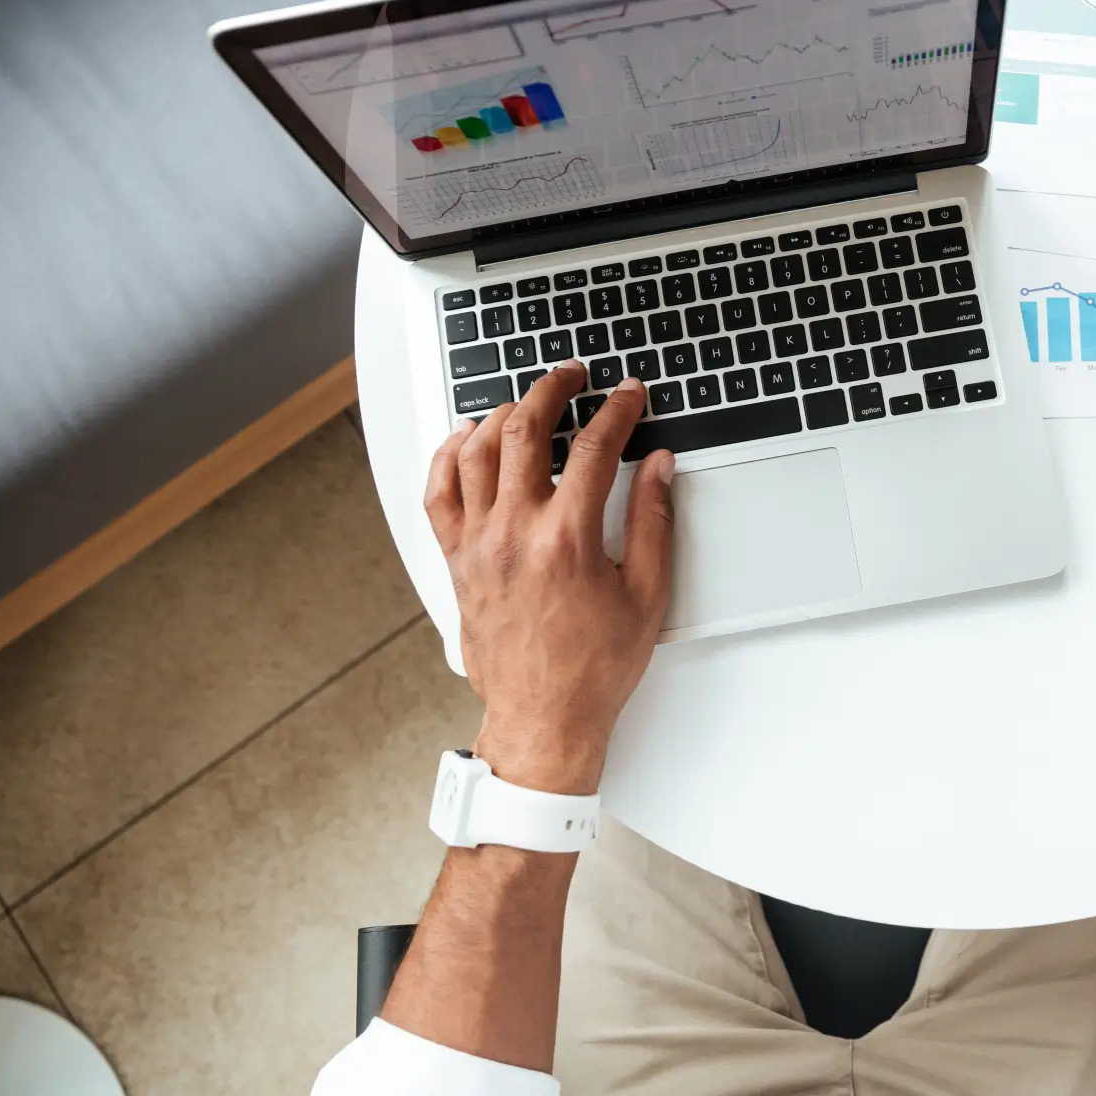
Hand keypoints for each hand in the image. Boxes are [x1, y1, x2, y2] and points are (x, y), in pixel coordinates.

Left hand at [423, 362, 674, 793]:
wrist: (542, 719)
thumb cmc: (593, 669)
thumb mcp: (645, 595)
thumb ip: (651, 521)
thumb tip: (657, 468)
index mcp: (567, 540)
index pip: (594, 448)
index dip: (617, 410)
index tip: (629, 396)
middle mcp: (514, 533)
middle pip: (525, 431)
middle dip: (552, 390)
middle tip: (572, 376)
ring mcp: (478, 544)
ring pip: (476, 451)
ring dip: (502, 413)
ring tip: (525, 401)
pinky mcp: (457, 560)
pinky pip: (439, 491)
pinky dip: (448, 454)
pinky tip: (465, 437)